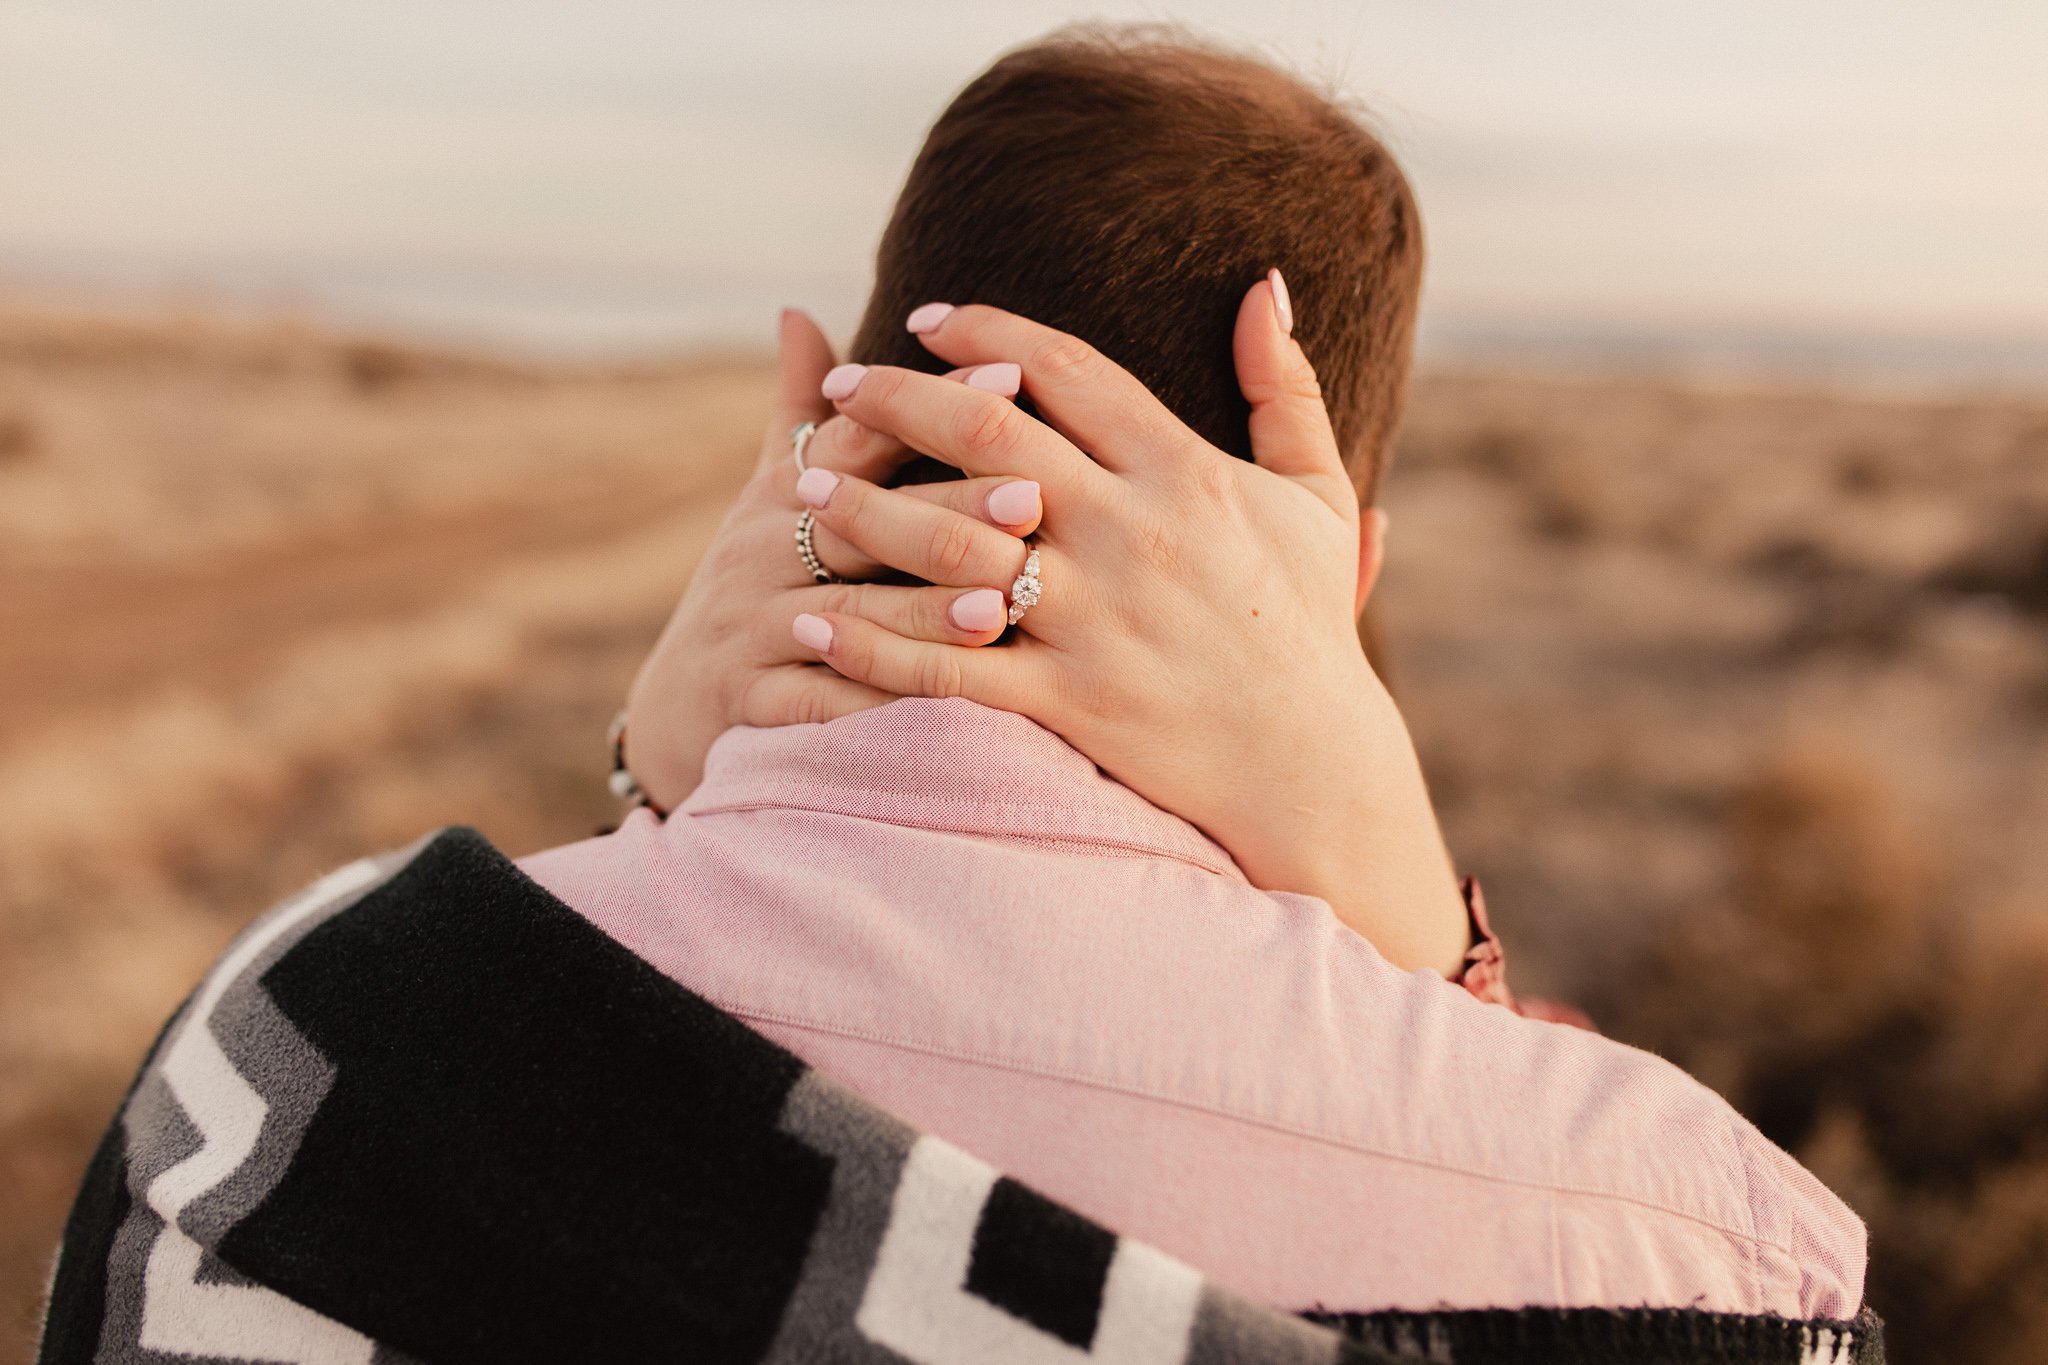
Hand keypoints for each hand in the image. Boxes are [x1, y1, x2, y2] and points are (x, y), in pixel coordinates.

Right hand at [617, 310, 1040, 809]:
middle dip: (947, 509)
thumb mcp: (767, 498)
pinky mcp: (749, 703)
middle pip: (862, 522)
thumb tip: (797, 311)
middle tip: (1031, 499)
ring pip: (846, 618)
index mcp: (784, 495)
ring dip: (922, 614)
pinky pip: (817, 706)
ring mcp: (751, 629)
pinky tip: (944, 706)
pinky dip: (875, 703)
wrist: (675, 709)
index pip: (860, 435)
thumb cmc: (756, 586)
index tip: (1011, 377)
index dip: (931, 404)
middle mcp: (761, 553)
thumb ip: (800, 411)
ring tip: (1000, 608)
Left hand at [789, 279, 1470, 975]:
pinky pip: (947, 669)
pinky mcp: (1067, 702)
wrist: (1312, 769)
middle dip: (899, 398)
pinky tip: (813, 626)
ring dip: (865, 509)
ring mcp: (1094, 621)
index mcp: (1184, 473)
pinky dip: (871, 648)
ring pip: (950, 547)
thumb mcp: (1317, 497)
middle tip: (840, 385)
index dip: (988, 330)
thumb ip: (1289, 390)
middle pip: (988, 435)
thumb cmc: (1308, 627)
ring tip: (801, 486)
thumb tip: (1265, 286)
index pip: (1067, 370)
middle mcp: (1131, 535)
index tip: (928, 316)